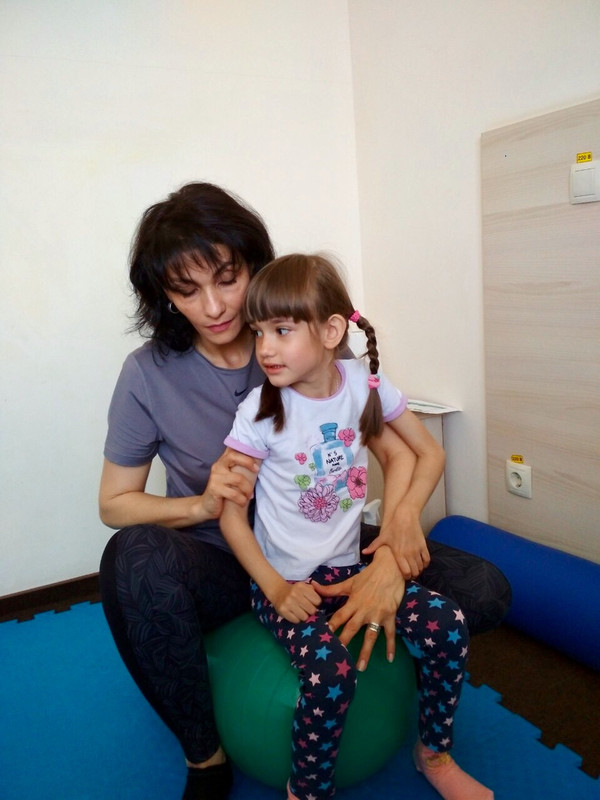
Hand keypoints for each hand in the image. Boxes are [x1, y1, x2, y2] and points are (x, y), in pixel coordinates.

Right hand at [199, 449, 258, 520]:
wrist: (207, 506)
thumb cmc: (224, 490)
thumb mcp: (230, 477)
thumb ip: (239, 468)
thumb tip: (259, 461)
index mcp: (222, 462)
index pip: (233, 449)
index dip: (246, 453)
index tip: (257, 464)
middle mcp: (217, 466)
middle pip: (233, 457)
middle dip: (248, 463)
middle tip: (257, 472)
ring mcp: (215, 477)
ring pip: (238, 479)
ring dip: (248, 488)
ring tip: (249, 495)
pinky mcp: (215, 489)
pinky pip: (233, 493)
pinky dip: (242, 499)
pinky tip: (243, 502)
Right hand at [270, 580, 321, 623]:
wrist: (277, 590)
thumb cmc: (295, 590)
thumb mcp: (304, 586)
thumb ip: (314, 590)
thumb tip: (325, 597)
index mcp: (302, 587)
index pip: (317, 601)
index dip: (316, 604)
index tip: (313, 604)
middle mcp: (295, 594)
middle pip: (312, 610)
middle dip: (311, 611)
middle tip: (307, 609)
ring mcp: (288, 603)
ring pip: (304, 617)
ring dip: (304, 616)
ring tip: (300, 612)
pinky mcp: (283, 611)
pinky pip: (296, 620)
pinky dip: (297, 619)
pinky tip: (294, 614)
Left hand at [313, 547, 404, 670]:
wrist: (390, 568)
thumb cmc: (368, 576)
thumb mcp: (349, 582)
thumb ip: (331, 589)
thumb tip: (313, 586)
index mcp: (353, 602)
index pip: (339, 616)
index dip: (331, 626)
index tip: (323, 637)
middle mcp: (364, 610)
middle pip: (352, 629)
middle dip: (344, 642)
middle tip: (337, 657)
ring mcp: (377, 614)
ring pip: (370, 635)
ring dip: (365, 652)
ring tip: (360, 667)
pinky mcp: (390, 615)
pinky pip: (390, 633)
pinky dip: (391, 646)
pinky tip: (389, 659)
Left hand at [362, 504, 429, 578]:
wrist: (405, 516)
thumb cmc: (393, 527)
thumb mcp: (382, 537)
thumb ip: (373, 546)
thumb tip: (363, 553)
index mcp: (399, 554)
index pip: (406, 572)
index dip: (406, 576)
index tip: (404, 576)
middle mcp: (409, 554)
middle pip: (414, 571)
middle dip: (412, 575)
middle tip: (410, 574)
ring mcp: (417, 550)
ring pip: (421, 567)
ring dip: (419, 570)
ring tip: (415, 569)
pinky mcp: (423, 546)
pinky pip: (427, 559)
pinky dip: (425, 564)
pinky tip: (422, 564)